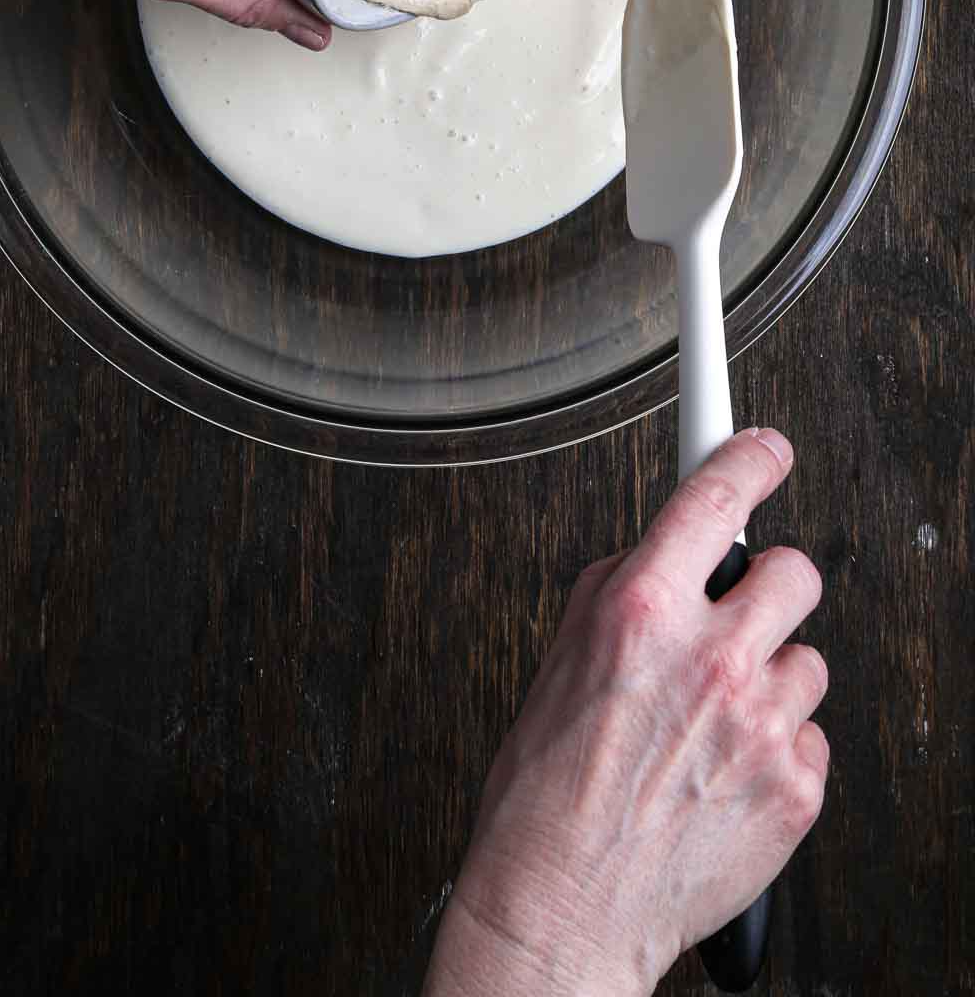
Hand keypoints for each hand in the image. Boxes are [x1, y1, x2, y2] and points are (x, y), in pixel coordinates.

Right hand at [425, 429, 827, 996]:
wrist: (562, 908)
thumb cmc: (545, 795)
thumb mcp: (560, 658)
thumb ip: (621, 592)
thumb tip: (663, 559)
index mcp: (641, 612)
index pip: (716, 497)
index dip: (752, 458)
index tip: (767, 449)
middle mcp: (711, 658)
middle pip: (794, 572)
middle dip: (768, 588)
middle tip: (736, 619)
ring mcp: (761, 724)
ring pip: (807, 659)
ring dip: (769, 678)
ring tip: (714, 721)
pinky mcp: (795, 788)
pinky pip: (812, 735)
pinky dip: (777, 747)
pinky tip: (726, 769)